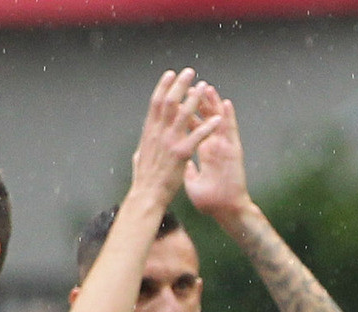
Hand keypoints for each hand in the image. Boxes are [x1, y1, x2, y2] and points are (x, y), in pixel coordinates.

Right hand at [129, 70, 218, 209]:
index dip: (164, 86)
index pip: (156, 102)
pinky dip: (208, 126)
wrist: (147, 194)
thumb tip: (141, 146)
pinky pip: (197, 136)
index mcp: (149, 131)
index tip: (170, 74)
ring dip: (194, 99)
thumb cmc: (144, 179)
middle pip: (169, 102)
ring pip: (183, 114)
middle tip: (189, 72)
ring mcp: (169, 142)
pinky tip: (218, 118)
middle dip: (179, 85)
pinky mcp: (180, 154)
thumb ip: (144, 148)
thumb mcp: (140, 157)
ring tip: (204, 87)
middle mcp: (158, 132)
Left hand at [181, 84, 253, 224]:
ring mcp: (224, 148)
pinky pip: (231, 132)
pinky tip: (226, 103)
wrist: (226, 212)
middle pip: (204, 119)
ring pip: (218, 120)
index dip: (183, 112)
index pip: (191, 128)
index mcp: (202, 152)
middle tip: (189, 84)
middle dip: (196, 101)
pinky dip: (229, 117)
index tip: (175, 98)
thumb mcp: (191, 182)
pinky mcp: (233, 153)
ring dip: (213, 104)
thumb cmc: (211, 202)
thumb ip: (186, 170)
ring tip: (207, 87)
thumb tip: (180, 163)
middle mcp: (214, 146)